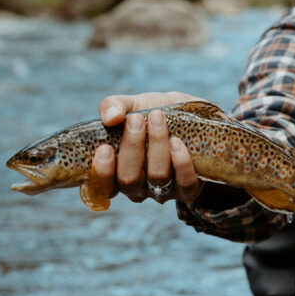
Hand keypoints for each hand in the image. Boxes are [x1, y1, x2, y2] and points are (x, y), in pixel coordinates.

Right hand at [82, 92, 202, 209]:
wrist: (192, 114)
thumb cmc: (154, 112)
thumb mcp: (133, 105)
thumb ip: (114, 106)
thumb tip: (110, 116)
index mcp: (117, 172)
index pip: (102, 187)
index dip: (102, 173)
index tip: (104, 148)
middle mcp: (137, 187)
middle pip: (129, 181)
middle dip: (132, 148)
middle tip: (135, 119)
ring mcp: (162, 191)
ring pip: (157, 177)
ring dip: (157, 146)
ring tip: (158, 118)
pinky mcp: (188, 189)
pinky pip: (184, 184)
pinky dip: (181, 163)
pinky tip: (177, 141)